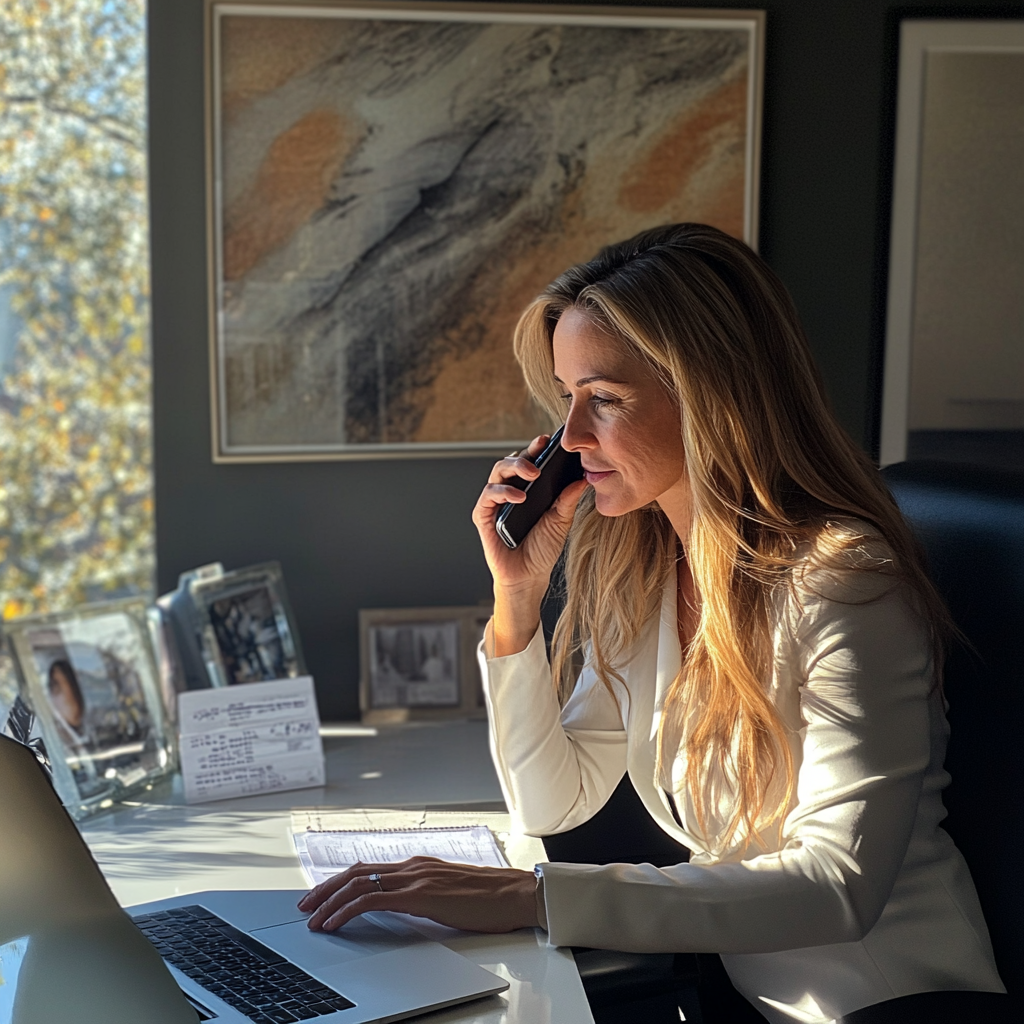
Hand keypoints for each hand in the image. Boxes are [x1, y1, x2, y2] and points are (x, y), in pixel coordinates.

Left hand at [296, 857, 538, 933]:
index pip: (369, 869)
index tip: (321, 895)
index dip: (340, 881)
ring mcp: (416, 877)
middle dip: (325, 888)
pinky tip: (335, 922)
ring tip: (312, 918)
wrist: (517, 894)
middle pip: (356, 871)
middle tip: (304, 906)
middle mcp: (413, 866)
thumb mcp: (451, 894)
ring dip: (329, 900)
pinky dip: (347, 910)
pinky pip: (372, 900)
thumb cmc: (492, 898)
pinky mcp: (420, 895)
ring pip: (358, 882)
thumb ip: (427, 895)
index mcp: (420, 865)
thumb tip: (406, 908)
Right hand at [472, 435, 588, 653]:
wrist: (528, 577)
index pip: (530, 462)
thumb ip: (568, 498)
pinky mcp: (483, 516)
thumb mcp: (561, 521)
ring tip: (532, 475)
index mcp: (527, 489)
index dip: (536, 448)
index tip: (548, 439)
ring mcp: (495, 503)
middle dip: (525, 455)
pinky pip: (488, 496)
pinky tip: (519, 497)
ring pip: (497, 472)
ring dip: (514, 467)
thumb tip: (583, 478)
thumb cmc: (542, 549)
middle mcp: (509, 491)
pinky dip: (503, 492)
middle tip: (540, 455)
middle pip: (511, 461)